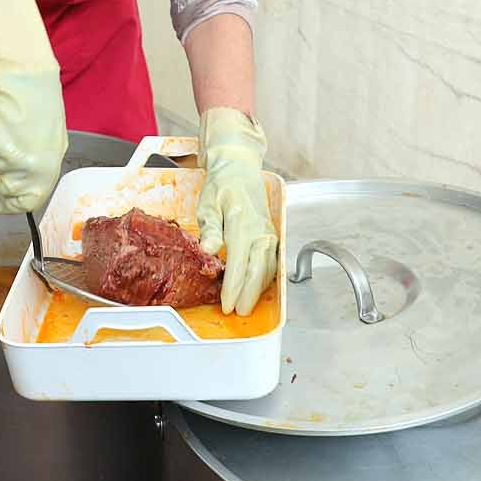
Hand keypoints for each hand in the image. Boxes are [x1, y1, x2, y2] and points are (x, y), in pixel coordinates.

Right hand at [0, 0, 66, 213]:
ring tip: (9, 130)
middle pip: (4, 186)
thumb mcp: (51, 146)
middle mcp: (27, 169)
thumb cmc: (42, 109)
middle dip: (2, 173)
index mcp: (48, 172)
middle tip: (9, 149)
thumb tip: (26, 188)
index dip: (10, 206)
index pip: (26, 204)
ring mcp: (6, 156)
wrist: (27, 82)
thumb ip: (39, 171)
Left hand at [196, 107, 277, 315]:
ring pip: (268, 269)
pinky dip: (266, 278)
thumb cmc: (222, 185)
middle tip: (238, 313)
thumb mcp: (208, 203)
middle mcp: (260, 231)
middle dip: (248, 295)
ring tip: (247, 306)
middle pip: (257, 271)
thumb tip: (209, 250)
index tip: (227, 304)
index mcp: (242, 224)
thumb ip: (210, 228)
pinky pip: (272, 262)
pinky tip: (257, 289)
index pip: (239, 263)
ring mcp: (268, 234)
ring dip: (258, 289)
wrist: (240, 167)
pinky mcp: (271, 236)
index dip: (233, 286)